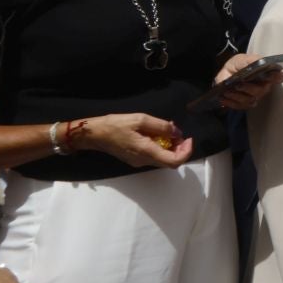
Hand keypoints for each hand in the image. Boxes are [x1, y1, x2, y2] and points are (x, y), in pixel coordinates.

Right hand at [71, 113, 193, 168]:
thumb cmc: (115, 125)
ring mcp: (139, 162)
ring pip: (163, 159)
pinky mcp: (135, 160)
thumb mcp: (140, 119)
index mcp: (146, 151)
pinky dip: (161, 147)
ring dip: (171, 147)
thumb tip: (177, 132)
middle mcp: (144, 161)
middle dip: (180, 148)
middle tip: (179, 134)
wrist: (94, 134)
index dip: (186, 152)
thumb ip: (161, 126)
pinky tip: (157, 134)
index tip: (188, 139)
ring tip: (168, 131)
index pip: (174, 161)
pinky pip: (154, 156)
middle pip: (170, 162)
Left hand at [213, 52, 282, 109]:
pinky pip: (239, 106)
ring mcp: (254, 97)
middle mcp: (264, 87)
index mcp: (267, 75)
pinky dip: (230, 103)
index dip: (277, 77)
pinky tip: (223, 98)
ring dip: (237, 96)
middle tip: (238, 85)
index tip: (270, 76)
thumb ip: (253, 60)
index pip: (279, 77)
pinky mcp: (244, 104)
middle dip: (249, 89)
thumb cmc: (239, 65)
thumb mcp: (244, 59)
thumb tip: (262, 62)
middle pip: (261, 91)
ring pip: (249, 100)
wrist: (225, 72)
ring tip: (227, 92)